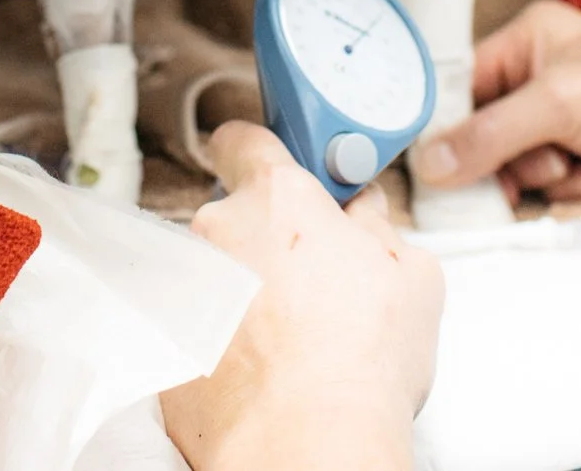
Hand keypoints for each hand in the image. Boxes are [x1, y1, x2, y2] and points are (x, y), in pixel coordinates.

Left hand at [162, 122, 444, 470]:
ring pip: (216, 271)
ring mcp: (186, 284)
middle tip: (313, 278)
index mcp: (279, 197)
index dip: (265, 151)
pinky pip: (195, 321)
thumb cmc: (361, 364)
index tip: (283, 169)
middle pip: (236, 213)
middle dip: (268, 237)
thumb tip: (366, 214)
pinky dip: (220, 335)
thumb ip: (381, 227)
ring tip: (291, 336)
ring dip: (244, 290)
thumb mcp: (413, 276)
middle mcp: (220, 228)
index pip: (246, 139)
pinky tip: (262, 366)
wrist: (306, 442)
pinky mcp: (166, 339)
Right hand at [412, 0, 580, 204]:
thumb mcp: (558, 104)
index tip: (436, 160)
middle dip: (506, 157)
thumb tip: (431, 163)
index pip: (465, 79)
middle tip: (527, 169)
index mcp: (533, 38)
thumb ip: (488, 134)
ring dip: (540, 175)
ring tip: (574, 167)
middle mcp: (544, 74)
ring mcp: (566, 118)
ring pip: (515, 162)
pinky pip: (547, 181)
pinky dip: (566, 186)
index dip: (450, 121)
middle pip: (486, 129)